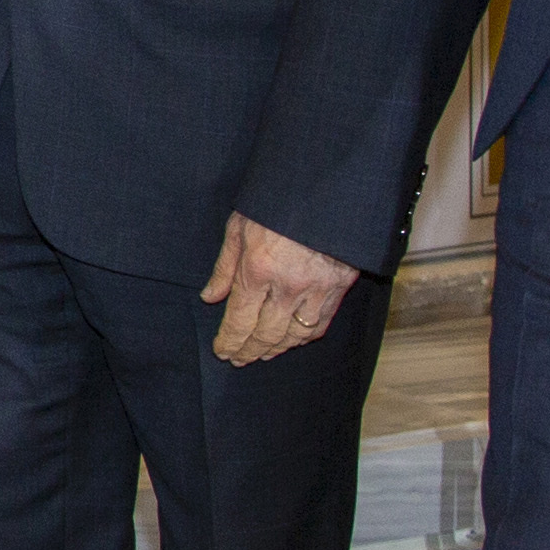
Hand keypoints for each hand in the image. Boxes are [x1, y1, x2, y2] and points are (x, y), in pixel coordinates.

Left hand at [202, 212, 360, 365]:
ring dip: (275, 349)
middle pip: (265, 334)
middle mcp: (287, 285)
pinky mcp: (339, 287)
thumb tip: (210, 297)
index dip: (229, 341)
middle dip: (248, 351)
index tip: (222, 351)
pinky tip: (291, 341)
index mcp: (258, 269)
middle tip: (238, 359)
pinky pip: (320, 324)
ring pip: (293, 335)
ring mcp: (316, 289)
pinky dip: (303, 338)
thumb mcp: (239, 226)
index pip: (239, 320)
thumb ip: (224, 266)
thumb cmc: (277, 204)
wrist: (327, 190)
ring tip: (261, 355)